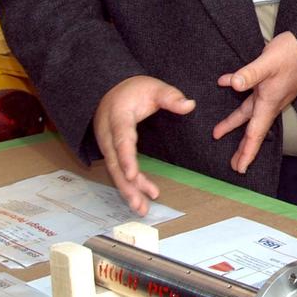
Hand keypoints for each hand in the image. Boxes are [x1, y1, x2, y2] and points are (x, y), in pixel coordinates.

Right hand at [92, 75, 195, 215]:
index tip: (132, 174)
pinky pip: (118, 171)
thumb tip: (189, 105)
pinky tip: (141, 199)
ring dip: (128, 191)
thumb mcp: (154, 87)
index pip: (121, 139)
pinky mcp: (111, 153)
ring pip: (115, 171)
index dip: (125, 158)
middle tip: (140, 203)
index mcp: (117, 117)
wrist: (110, 90)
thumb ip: (170, 97)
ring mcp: (107, 145)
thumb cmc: (133, 90)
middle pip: (115, 163)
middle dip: (127, 184)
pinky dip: (128, 186)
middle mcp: (107, 135)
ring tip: (142, 209)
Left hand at [213, 30, 296, 173]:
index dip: (247, 152)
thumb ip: (250, 73)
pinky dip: (238, 91)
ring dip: (234, 123)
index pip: (255, 133)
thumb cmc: (292, 54)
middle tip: (233, 164)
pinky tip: (226, 83)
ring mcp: (270, 93)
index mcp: (269, 102)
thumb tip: (233, 84)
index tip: (240, 168)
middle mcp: (269, 102)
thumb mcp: (269, 62)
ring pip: (248, 112)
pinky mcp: (270, 83)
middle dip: (242, 147)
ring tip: (218, 131)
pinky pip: (250, 93)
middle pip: (252, 129)